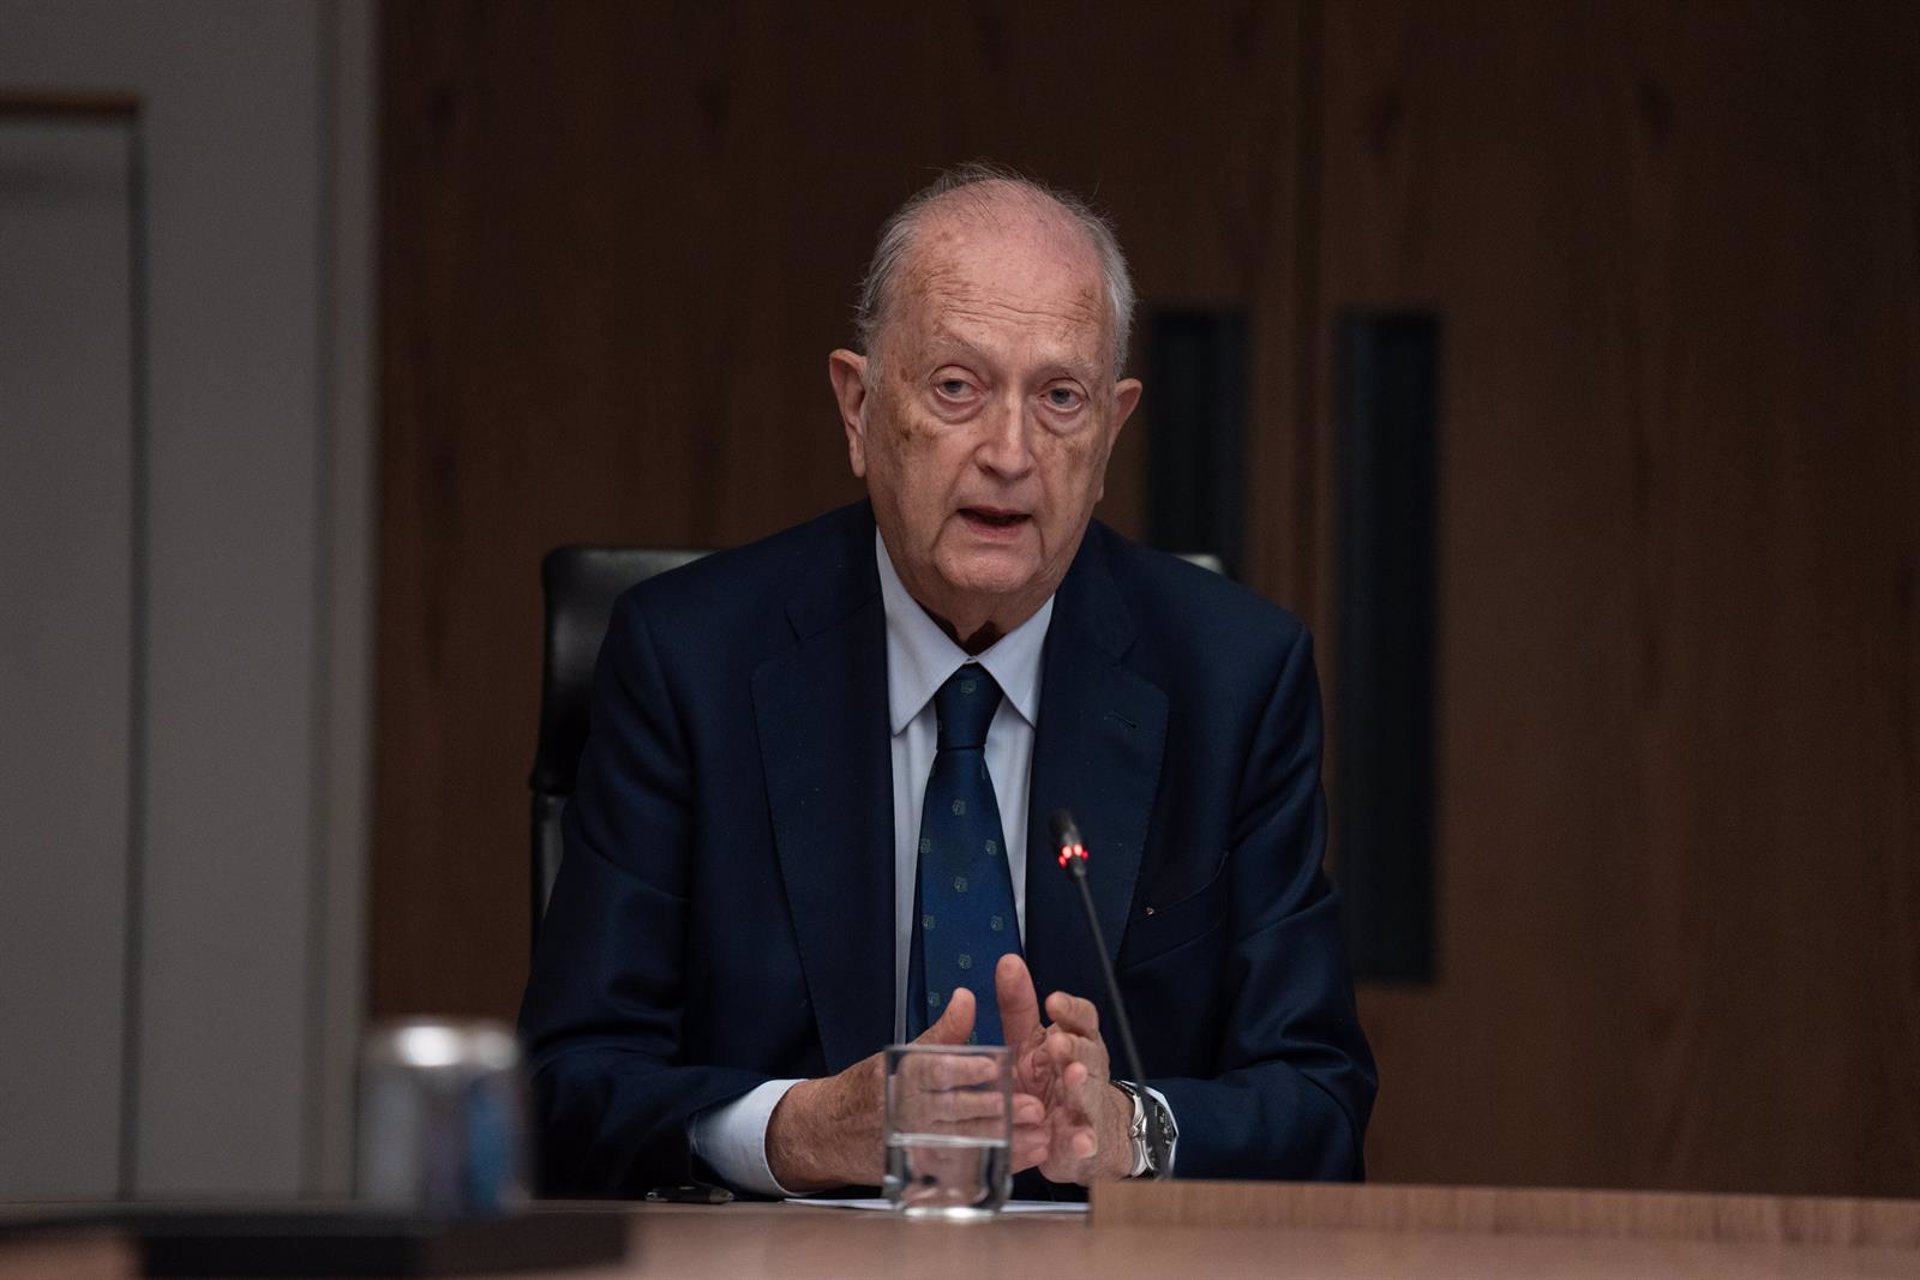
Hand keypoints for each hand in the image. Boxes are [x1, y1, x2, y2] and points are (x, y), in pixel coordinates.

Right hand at [765, 987, 1047, 1190]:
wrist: (828, 1132)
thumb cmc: (872, 1088)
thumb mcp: (901, 1055)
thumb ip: (941, 1033)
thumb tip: (966, 997)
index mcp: (898, 1078)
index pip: (930, 1072)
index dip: (963, 1069)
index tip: (994, 1067)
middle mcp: (903, 1113)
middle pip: (949, 1111)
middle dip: (992, 1109)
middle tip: (1030, 1105)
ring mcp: (910, 1147)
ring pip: (958, 1144)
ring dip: (999, 1140)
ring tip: (1034, 1135)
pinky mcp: (917, 1173)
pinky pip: (955, 1172)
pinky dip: (988, 1167)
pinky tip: (1016, 1160)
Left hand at [995, 954, 1134, 1183]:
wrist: (1077, 1135)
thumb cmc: (1048, 1080)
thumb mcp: (1028, 1041)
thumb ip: (1018, 1005)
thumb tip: (1008, 960)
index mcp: (1074, 1041)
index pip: (1082, 1019)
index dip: (1071, 1010)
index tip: (1053, 1001)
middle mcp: (1085, 1070)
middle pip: (1087, 1053)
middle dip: (1074, 1047)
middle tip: (1057, 1042)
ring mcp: (1086, 1106)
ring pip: (1088, 1094)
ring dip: (1081, 1086)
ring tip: (1074, 1076)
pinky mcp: (1082, 1141)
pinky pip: (1085, 1141)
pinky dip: (1083, 1140)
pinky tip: (1080, 1140)